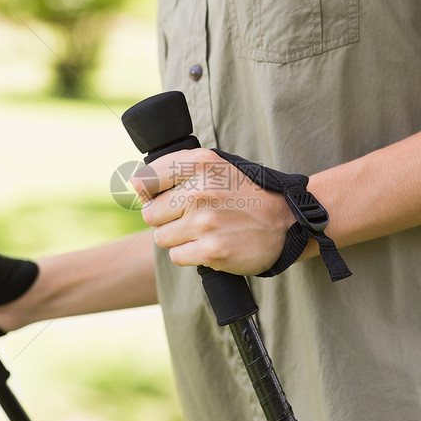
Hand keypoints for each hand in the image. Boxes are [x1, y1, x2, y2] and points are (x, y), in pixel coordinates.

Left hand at [131, 148, 291, 275]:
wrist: (285, 222)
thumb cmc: (244, 194)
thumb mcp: (215, 166)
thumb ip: (175, 168)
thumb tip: (135, 185)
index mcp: (200, 164)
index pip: (145, 180)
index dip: (150, 192)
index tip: (163, 197)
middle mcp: (200, 190)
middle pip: (150, 214)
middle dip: (166, 219)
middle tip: (193, 217)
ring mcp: (205, 222)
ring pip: (162, 237)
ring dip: (178, 238)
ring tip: (204, 231)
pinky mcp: (211, 251)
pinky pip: (176, 256)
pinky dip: (190, 255)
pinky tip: (209, 245)